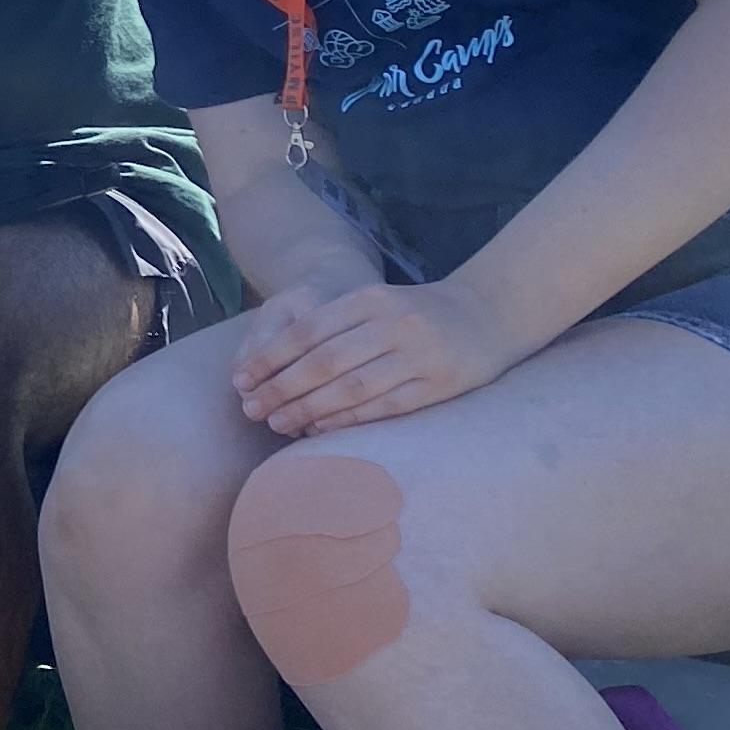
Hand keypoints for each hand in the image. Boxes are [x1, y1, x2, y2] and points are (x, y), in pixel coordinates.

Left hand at [230, 275, 532, 435]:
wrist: (488, 313)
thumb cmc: (414, 313)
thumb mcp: (374, 303)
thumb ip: (330, 325)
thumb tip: (270, 362)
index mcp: (369, 299)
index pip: (307, 330)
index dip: (270, 358)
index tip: (241, 380)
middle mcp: (393, 324)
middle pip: (324, 361)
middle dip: (282, 388)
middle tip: (252, 410)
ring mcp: (419, 355)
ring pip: (352, 387)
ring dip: (310, 409)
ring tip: (278, 424)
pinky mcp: (439, 384)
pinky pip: (385, 407)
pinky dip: (349, 421)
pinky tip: (321, 430)